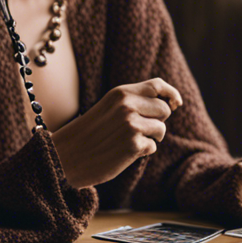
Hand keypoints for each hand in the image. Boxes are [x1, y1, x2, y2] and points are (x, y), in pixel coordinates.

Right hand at [51, 78, 182, 188]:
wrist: (65, 157)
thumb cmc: (89, 134)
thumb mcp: (109, 107)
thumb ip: (133, 101)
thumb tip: (170, 104)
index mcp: (120, 93)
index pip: (157, 86)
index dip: (171, 94)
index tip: (176, 103)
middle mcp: (127, 105)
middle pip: (164, 109)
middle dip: (157, 120)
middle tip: (137, 130)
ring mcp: (131, 125)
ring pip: (161, 129)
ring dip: (151, 137)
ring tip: (129, 141)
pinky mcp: (133, 145)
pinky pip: (153, 146)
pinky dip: (143, 151)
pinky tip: (124, 152)